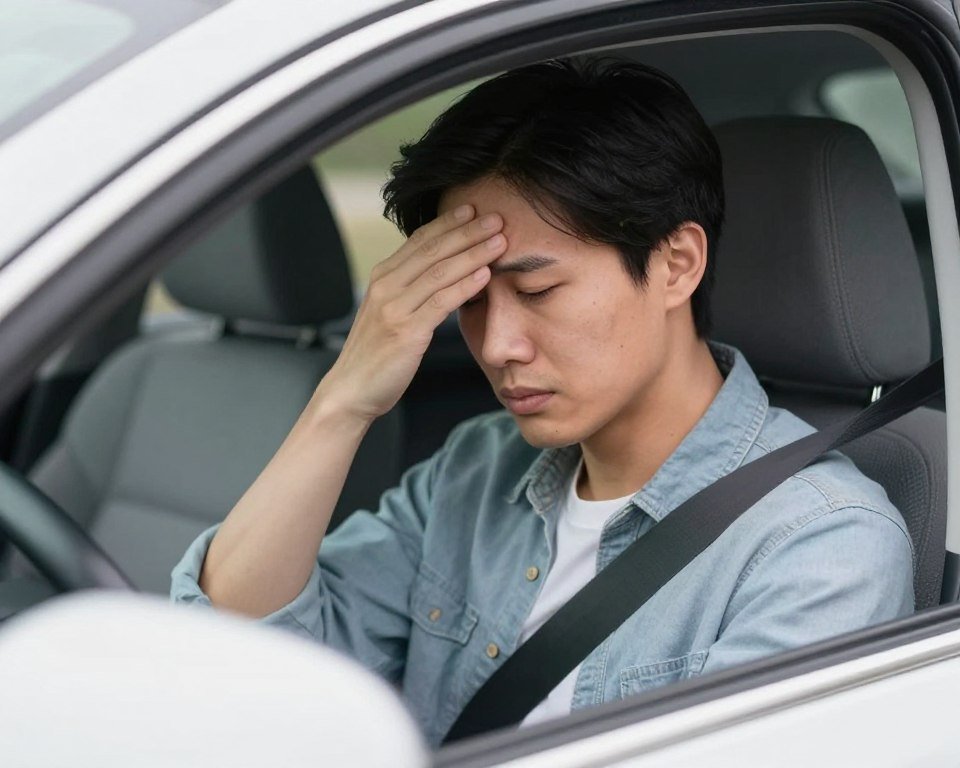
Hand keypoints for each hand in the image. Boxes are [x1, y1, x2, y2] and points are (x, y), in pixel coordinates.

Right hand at [319, 204, 505, 421]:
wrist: (351, 390)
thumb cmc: (375, 354)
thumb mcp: (389, 313)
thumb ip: (411, 291)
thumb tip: (442, 274)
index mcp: (382, 278)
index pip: (419, 240)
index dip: (448, 223)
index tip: (473, 210)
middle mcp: (386, 286)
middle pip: (432, 250)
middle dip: (467, 231)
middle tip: (496, 218)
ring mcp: (395, 308)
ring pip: (440, 271)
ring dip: (473, 253)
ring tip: (499, 241)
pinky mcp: (406, 331)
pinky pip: (441, 302)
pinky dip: (465, 285)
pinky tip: (485, 275)